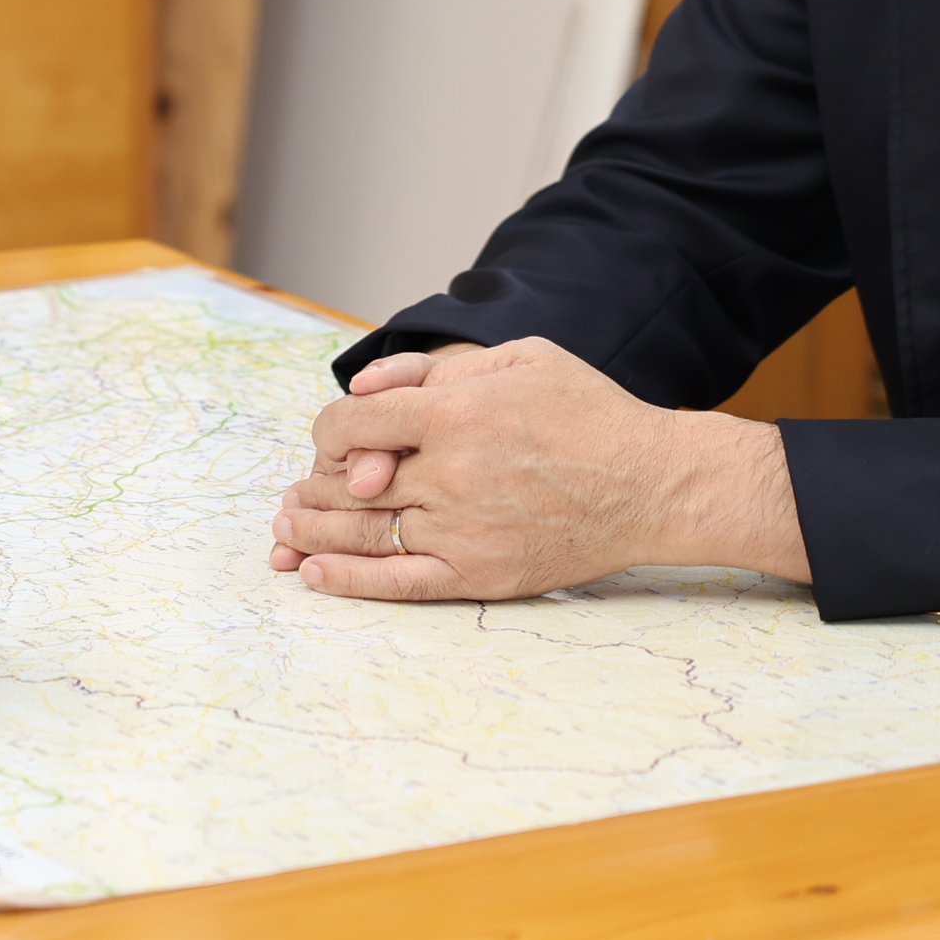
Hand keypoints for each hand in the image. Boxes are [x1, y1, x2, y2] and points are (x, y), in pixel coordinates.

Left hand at [265, 338, 811, 600]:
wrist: (653, 484)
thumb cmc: (587, 412)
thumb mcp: (519, 357)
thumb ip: (435, 367)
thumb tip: (366, 387)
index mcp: (455, 415)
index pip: (350, 423)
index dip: (329, 429)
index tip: (336, 436)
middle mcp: (451, 476)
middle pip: (347, 484)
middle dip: (311, 485)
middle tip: (294, 491)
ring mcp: (463, 530)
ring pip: (362, 534)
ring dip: (312, 532)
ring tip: (286, 530)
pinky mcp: (481, 575)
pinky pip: (399, 582)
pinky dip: (349, 581)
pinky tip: (314, 575)